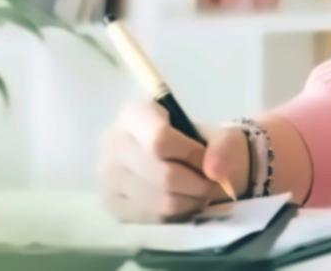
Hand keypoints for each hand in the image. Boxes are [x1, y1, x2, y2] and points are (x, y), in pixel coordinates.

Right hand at [98, 100, 250, 221]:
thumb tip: (216, 172)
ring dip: (190, 200)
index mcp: (134, 113)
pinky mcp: (111, 202)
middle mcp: (112, 141)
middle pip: (162, 175)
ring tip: (199, 193)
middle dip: (196, 183)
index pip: (159, 140)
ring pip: (159, 199)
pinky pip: (152, 217)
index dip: (191, 155)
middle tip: (210, 183)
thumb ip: (223, 147)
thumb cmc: (193, 142)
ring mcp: (107, 174)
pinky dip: (176, 213)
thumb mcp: (216, 134)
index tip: (207, 159)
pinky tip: (182, 202)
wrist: (176, 159)